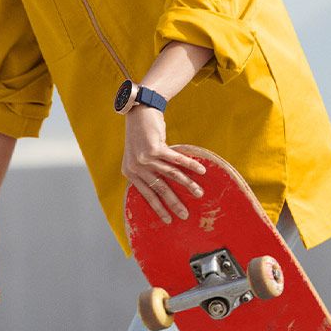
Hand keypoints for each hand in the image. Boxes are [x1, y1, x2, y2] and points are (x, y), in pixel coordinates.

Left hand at [121, 105, 205, 223]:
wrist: (139, 111)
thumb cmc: (141, 133)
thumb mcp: (137, 155)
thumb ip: (146, 170)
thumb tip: (162, 188)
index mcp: (130, 172)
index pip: (146, 194)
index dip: (159, 207)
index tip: (169, 219)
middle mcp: (136, 167)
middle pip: (159, 189)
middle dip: (174, 203)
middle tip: (185, 215)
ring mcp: (145, 158)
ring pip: (170, 175)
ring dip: (187, 185)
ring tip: (198, 193)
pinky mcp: (155, 148)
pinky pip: (177, 160)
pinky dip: (190, 166)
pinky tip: (201, 171)